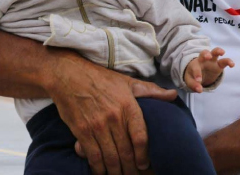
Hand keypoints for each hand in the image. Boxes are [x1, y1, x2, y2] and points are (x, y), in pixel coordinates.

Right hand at [48, 49, 176, 174]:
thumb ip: (150, 91)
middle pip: (126, 152)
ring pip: (110, 157)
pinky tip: (101, 171)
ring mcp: (96, 125)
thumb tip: (173, 95)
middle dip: (130, 168)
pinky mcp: (81, 131)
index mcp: (128, 106)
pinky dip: (98, 167)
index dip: (144, 156)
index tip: (145, 164)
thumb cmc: (98, 78)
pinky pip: (93, 155)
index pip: (141, 138)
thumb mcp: (126, 82)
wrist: (67, 75)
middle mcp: (113, 117)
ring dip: (115, 171)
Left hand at [184, 47, 233, 92]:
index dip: (197, 74)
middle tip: (208, 56)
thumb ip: (194, 85)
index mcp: (194, 64)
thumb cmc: (193, 76)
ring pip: (214, 52)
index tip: (199, 81)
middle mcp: (203, 60)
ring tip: (222, 52)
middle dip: (206, 54)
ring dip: (218, 51)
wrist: (197, 73)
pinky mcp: (219, 64)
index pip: (195, 67)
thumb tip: (199, 90)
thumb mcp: (190, 81)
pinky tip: (232, 65)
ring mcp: (212, 61)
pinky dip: (229, 61)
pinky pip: (224, 61)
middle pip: (203, 53)